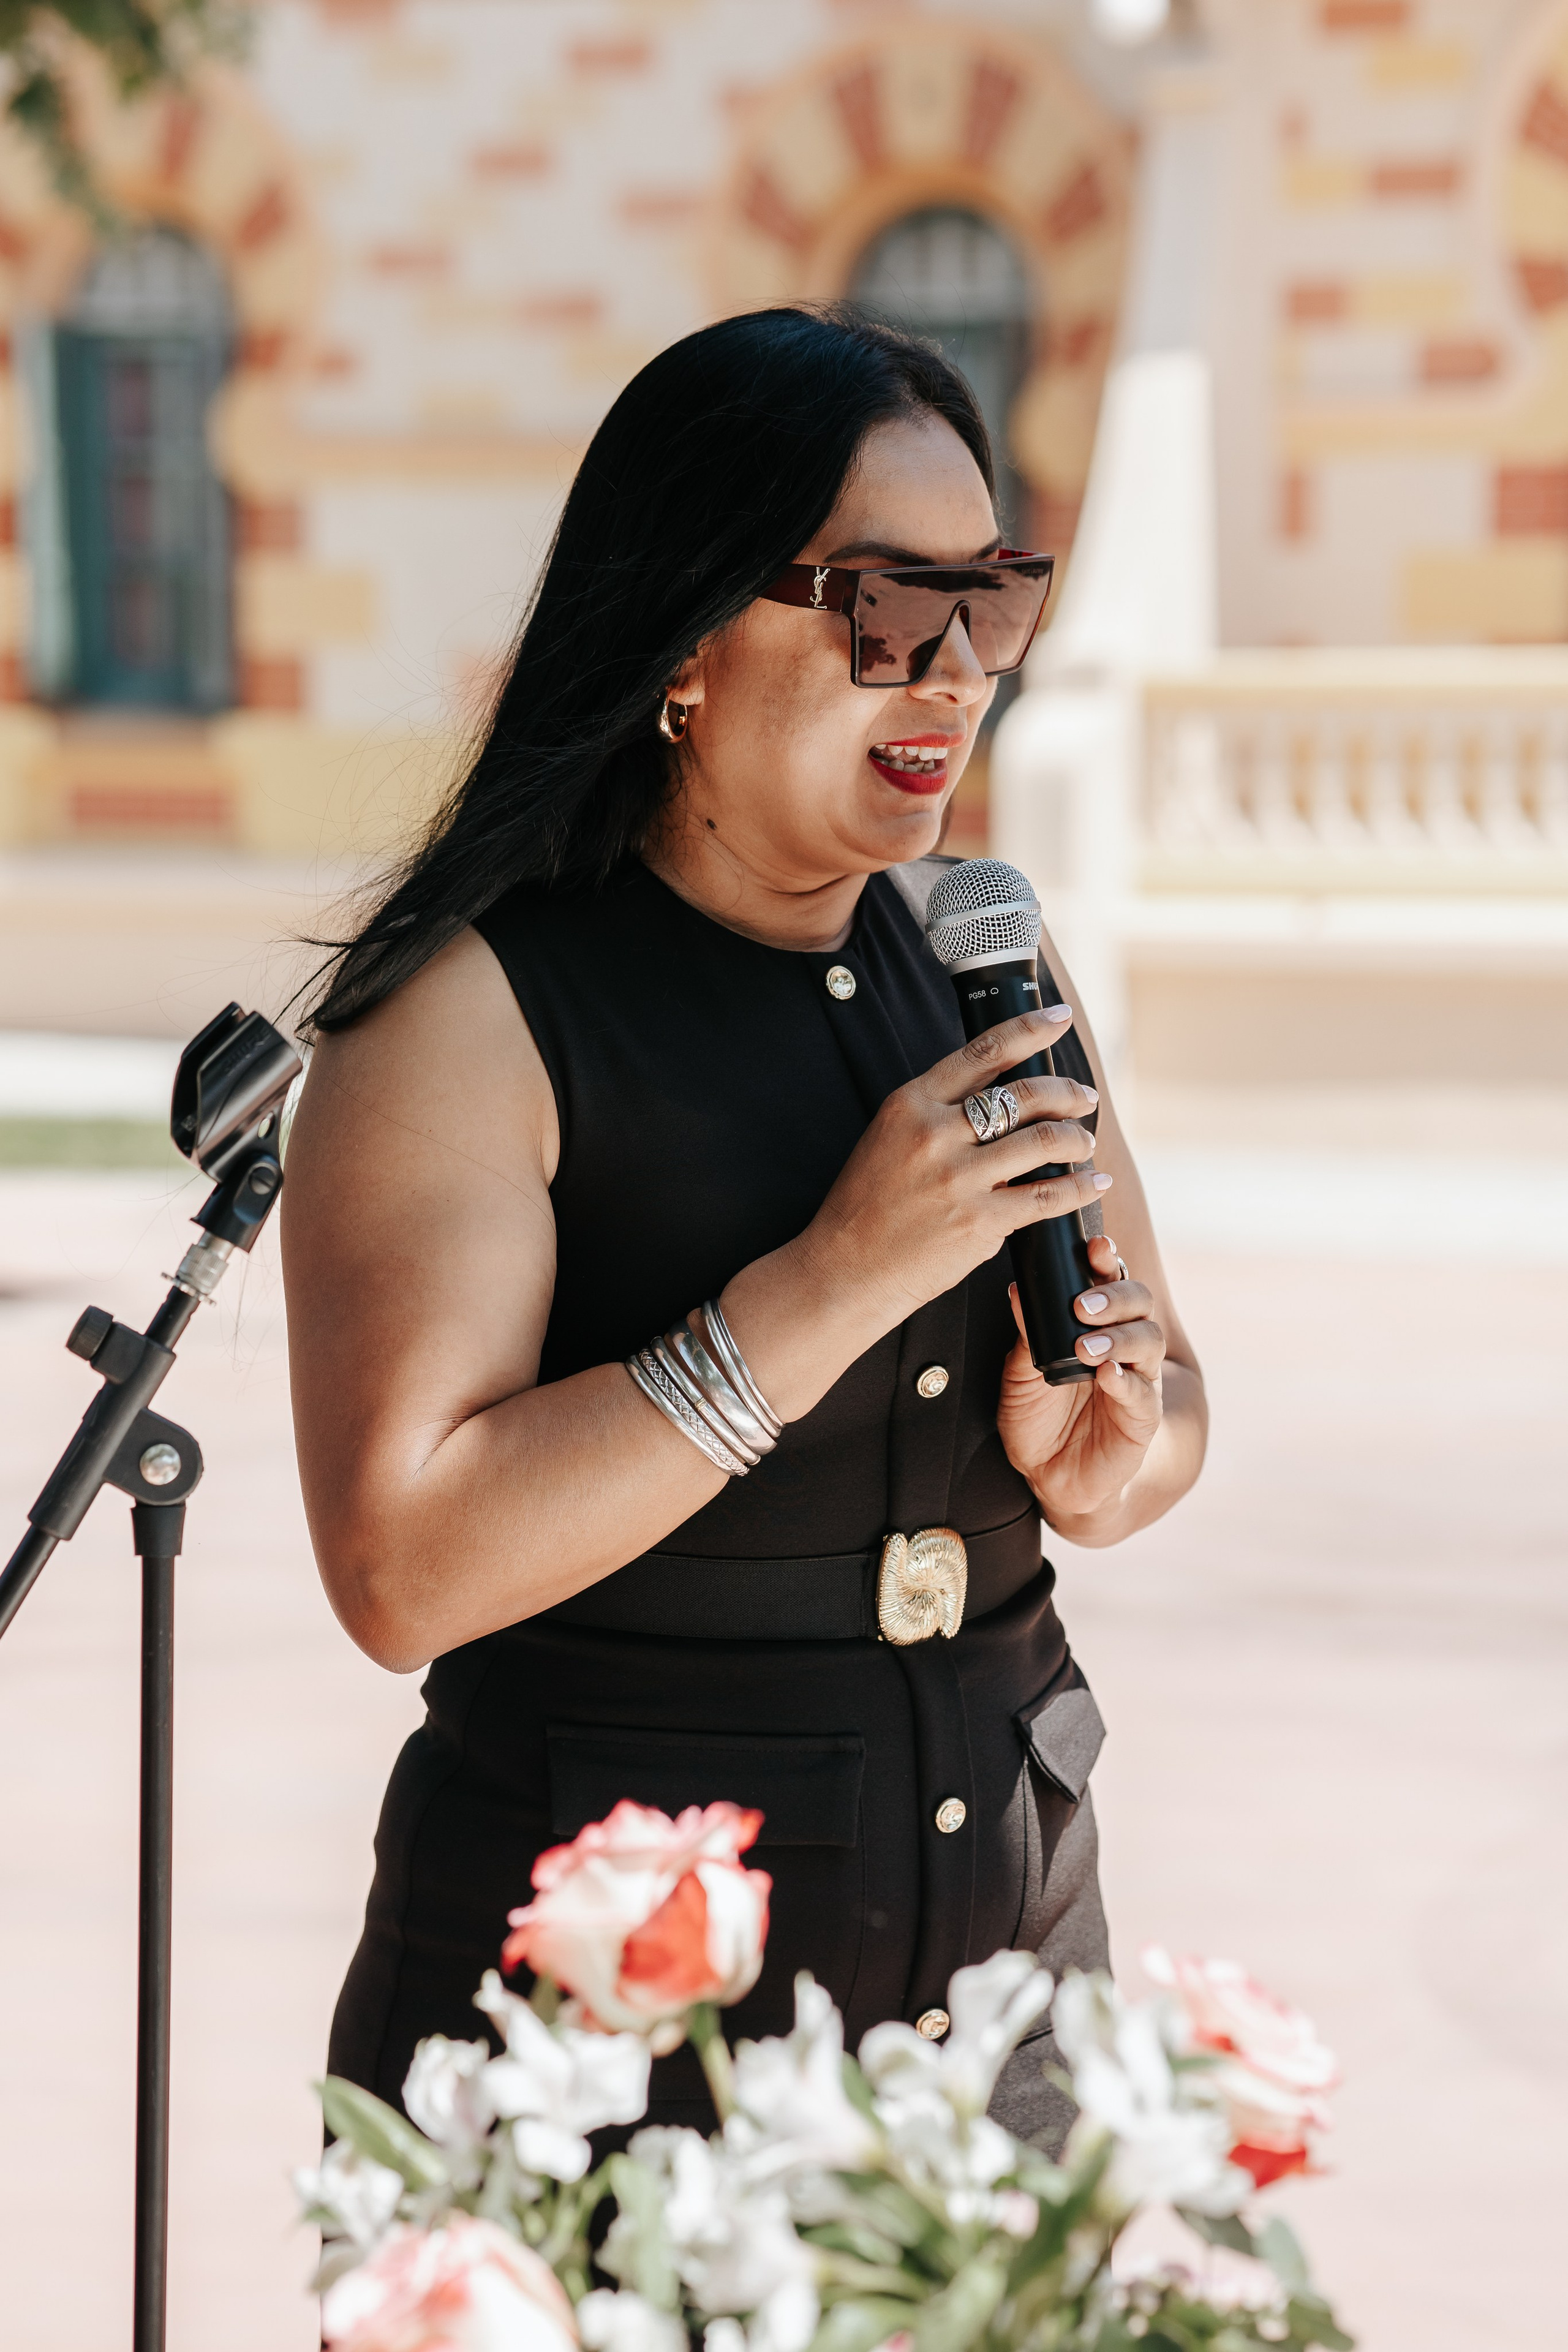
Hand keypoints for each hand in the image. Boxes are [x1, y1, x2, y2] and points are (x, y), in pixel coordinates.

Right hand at [798, 1009, 1108, 1329]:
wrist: (846, 1268)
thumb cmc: (868, 1206)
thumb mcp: (889, 1138)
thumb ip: (938, 1113)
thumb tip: (1000, 1095)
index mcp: (911, 1104)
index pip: (983, 1052)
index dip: (1030, 1029)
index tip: (1059, 1019)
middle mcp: (936, 1134)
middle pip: (1025, 1094)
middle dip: (1067, 1092)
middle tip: (1084, 1097)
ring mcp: (959, 1179)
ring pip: (1045, 1140)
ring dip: (1078, 1138)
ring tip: (1085, 1142)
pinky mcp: (980, 1222)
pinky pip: (1047, 1197)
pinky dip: (1080, 1188)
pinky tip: (1094, 1183)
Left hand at [996, 1233, 1166, 1526]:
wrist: (1047, 1475)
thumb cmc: (1037, 1415)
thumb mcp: (1020, 1370)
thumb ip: (1026, 1332)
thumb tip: (1015, 1289)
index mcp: (1097, 1325)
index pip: (1111, 1282)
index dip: (1107, 1261)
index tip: (1095, 1246)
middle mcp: (1124, 1345)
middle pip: (1139, 1303)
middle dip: (1114, 1297)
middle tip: (1082, 1305)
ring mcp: (1138, 1379)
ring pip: (1148, 1342)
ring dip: (1120, 1338)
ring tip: (1087, 1346)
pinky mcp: (1141, 1418)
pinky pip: (1142, 1394)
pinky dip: (1125, 1382)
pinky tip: (1107, 1376)